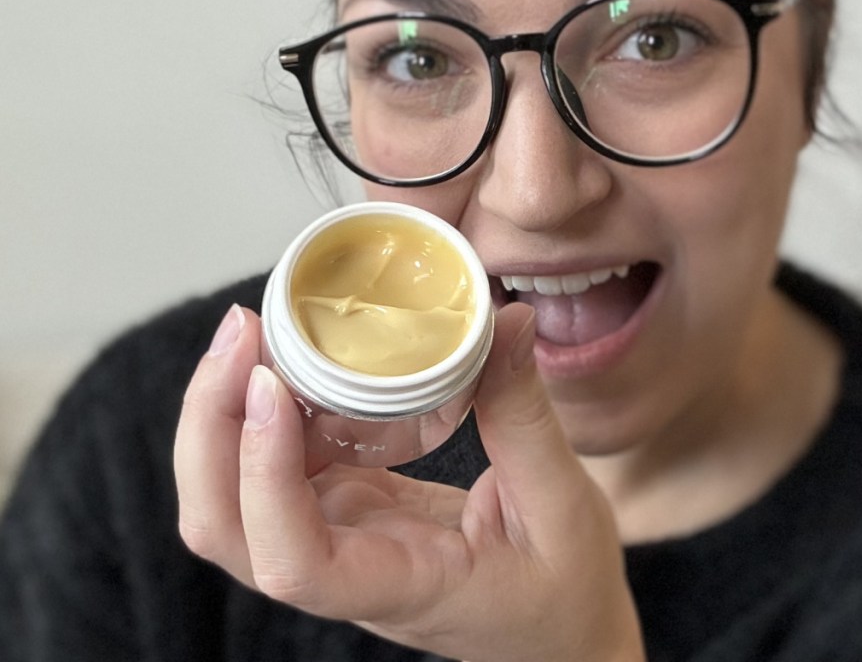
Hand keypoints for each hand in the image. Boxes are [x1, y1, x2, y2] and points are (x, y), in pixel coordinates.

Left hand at [175, 302, 645, 661]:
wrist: (557, 633)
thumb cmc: (564, 592)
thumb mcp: (564, 504)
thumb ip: (525, 415)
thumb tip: (507, 319)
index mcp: (397, 584)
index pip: (294, 563)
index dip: (261, 478)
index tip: (273, 387)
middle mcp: (346, 567)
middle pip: (226, 524)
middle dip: (209, 425)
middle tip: (242, 331)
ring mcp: (338, 536)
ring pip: (233, 494)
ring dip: (223, 411)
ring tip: (254, 330)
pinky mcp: (346, 508)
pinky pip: (278, 463)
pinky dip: (267, 407)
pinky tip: (294, 355)